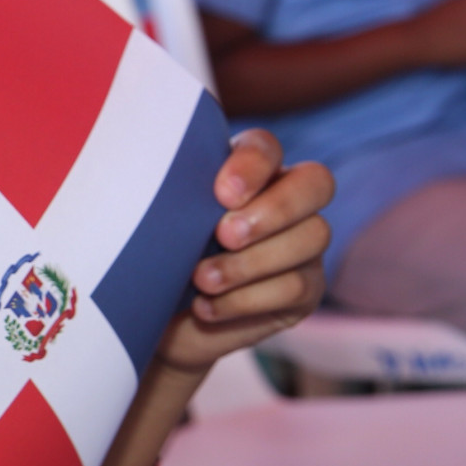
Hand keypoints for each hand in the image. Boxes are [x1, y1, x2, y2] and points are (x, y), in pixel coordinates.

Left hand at [153, 129, 332, 375]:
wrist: (151, 318)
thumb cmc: (149, 253)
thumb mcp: (153, 219)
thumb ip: (169, 190)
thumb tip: (153, 164)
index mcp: (246, 169)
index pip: (267, 147)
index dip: (252, 165)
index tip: (221, 194)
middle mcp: (284, 198)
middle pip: (316, 182)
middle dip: (273, 210)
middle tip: (224, 235)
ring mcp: (302, 244)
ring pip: (311, 236)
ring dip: (252, 261)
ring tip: (201, 279)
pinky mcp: (304, 290)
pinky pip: (296, 287)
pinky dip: (246, 299)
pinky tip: (207, 306)